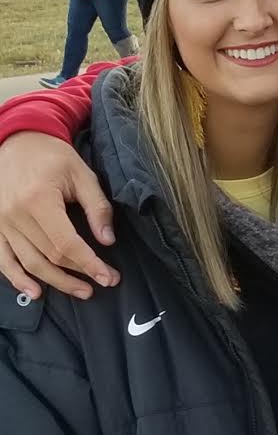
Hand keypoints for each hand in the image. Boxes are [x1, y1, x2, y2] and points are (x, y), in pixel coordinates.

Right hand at [0, 132, 118, 300]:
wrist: (19, 142)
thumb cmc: (55, 158)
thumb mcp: (83, 175)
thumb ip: (97, 208)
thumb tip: (108, 240)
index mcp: (38, 200)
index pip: (66, 243)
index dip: (89, 263)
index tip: (108, 277)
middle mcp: (14, 215)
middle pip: (49, 256)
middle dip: (79, 273)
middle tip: (104, 283)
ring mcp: (1, 223)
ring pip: (28, 262)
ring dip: (55, 281)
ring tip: (81, 291)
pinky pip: (3, 259)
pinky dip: (17, 278)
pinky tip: (35, 292)